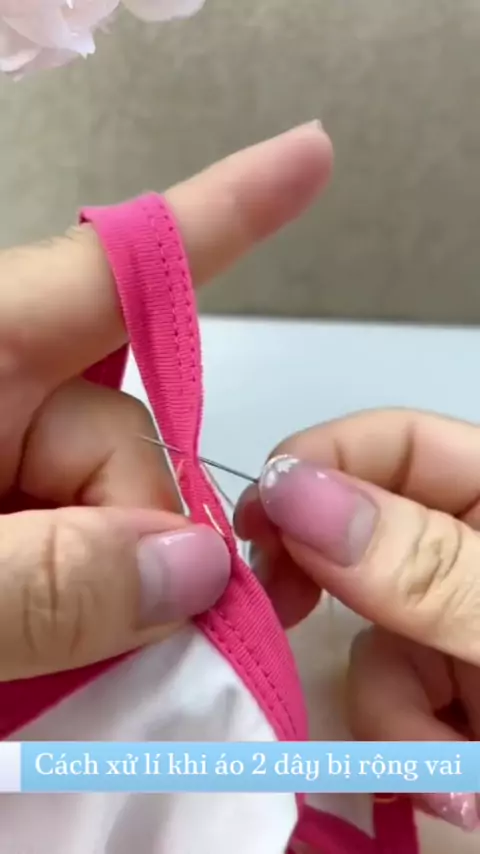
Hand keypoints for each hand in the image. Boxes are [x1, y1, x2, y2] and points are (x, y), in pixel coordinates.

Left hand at [0, 122, 332, 680]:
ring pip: (109, 511)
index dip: (223, 214)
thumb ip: (40, 580)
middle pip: (123, 437)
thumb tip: (193, 569)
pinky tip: (60, 652)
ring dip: (100, 590)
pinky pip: (77, 552)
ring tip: (28, 661)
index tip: (310, 159)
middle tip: (95, 628)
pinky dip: (83, 607)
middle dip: (128, 536)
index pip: (108, 272)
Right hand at [234, 408, 479, 831]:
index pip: (403, 444)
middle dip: (329, 585)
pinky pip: (395, 701)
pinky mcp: (455, 696)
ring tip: (449, 771)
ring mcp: (462, 628)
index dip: (324, 461)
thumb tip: (296, 490)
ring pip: (373, 636)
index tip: (257, 516)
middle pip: (367, 538)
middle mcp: (479, 556)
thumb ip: (428, 567)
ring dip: (391, 708)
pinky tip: (458, 787)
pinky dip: (410, 745)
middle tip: (280, 606)